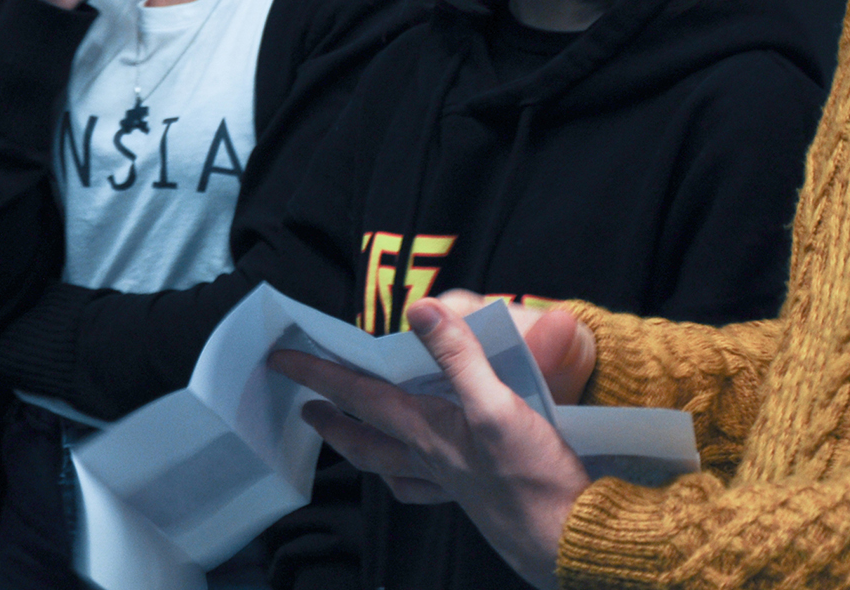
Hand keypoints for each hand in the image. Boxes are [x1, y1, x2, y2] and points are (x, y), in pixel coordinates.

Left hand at [268, 298, 590, 589]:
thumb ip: (459, 355)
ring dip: (358, 446)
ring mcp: (448, 482)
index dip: (320, 373)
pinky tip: (406, 476)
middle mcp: (428, 458)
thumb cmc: (533, 475)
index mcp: (427, 430)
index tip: (281, 360)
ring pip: (386, 464)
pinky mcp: (471, 499)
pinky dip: (404, 477)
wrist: (567, 538)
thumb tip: (419, 309)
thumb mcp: (498, 405)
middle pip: (363, 436)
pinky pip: (422, 488)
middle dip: (330, 416)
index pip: (360, 394)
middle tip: (304, 404)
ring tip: (343, 437)